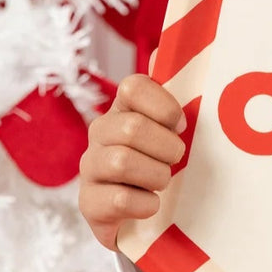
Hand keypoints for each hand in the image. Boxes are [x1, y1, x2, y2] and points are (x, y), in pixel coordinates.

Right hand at [78, 73, 185, 249]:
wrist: (151, 219)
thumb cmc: (167, 165)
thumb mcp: (178, 131)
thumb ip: (176, 95)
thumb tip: (162, 53)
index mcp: (124, 109)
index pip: (132, 86)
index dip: (163, 106)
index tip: (181, 125)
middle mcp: (100, 134)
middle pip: (130, 127)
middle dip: (166, 147)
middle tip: (176, 160)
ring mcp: (90, 168)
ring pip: (121, 161)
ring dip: (156, 176)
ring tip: (162, 182)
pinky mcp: (89, 204)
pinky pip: (118, 199)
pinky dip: (146, 204)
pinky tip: (152, 205)